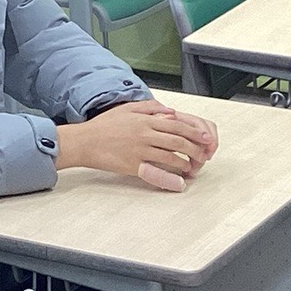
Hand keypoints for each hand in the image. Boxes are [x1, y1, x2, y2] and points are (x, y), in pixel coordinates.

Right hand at [56, 101, 216, 191]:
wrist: (84, 141)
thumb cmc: (104, 126)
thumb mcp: (127, 109)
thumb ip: (150, 108)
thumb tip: (170, 111)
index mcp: (145, 120)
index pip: (177, 125)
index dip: (195, 132)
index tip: (205, 138)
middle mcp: (145, 134)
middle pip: (178, 140)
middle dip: (195, 148)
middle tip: (204, 155)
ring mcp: (139, 150)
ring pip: (170, 156)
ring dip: (185, 162)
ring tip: (192, 167)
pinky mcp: (133, 165)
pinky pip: (155, 172)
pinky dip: (169, 178)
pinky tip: (179, 182)